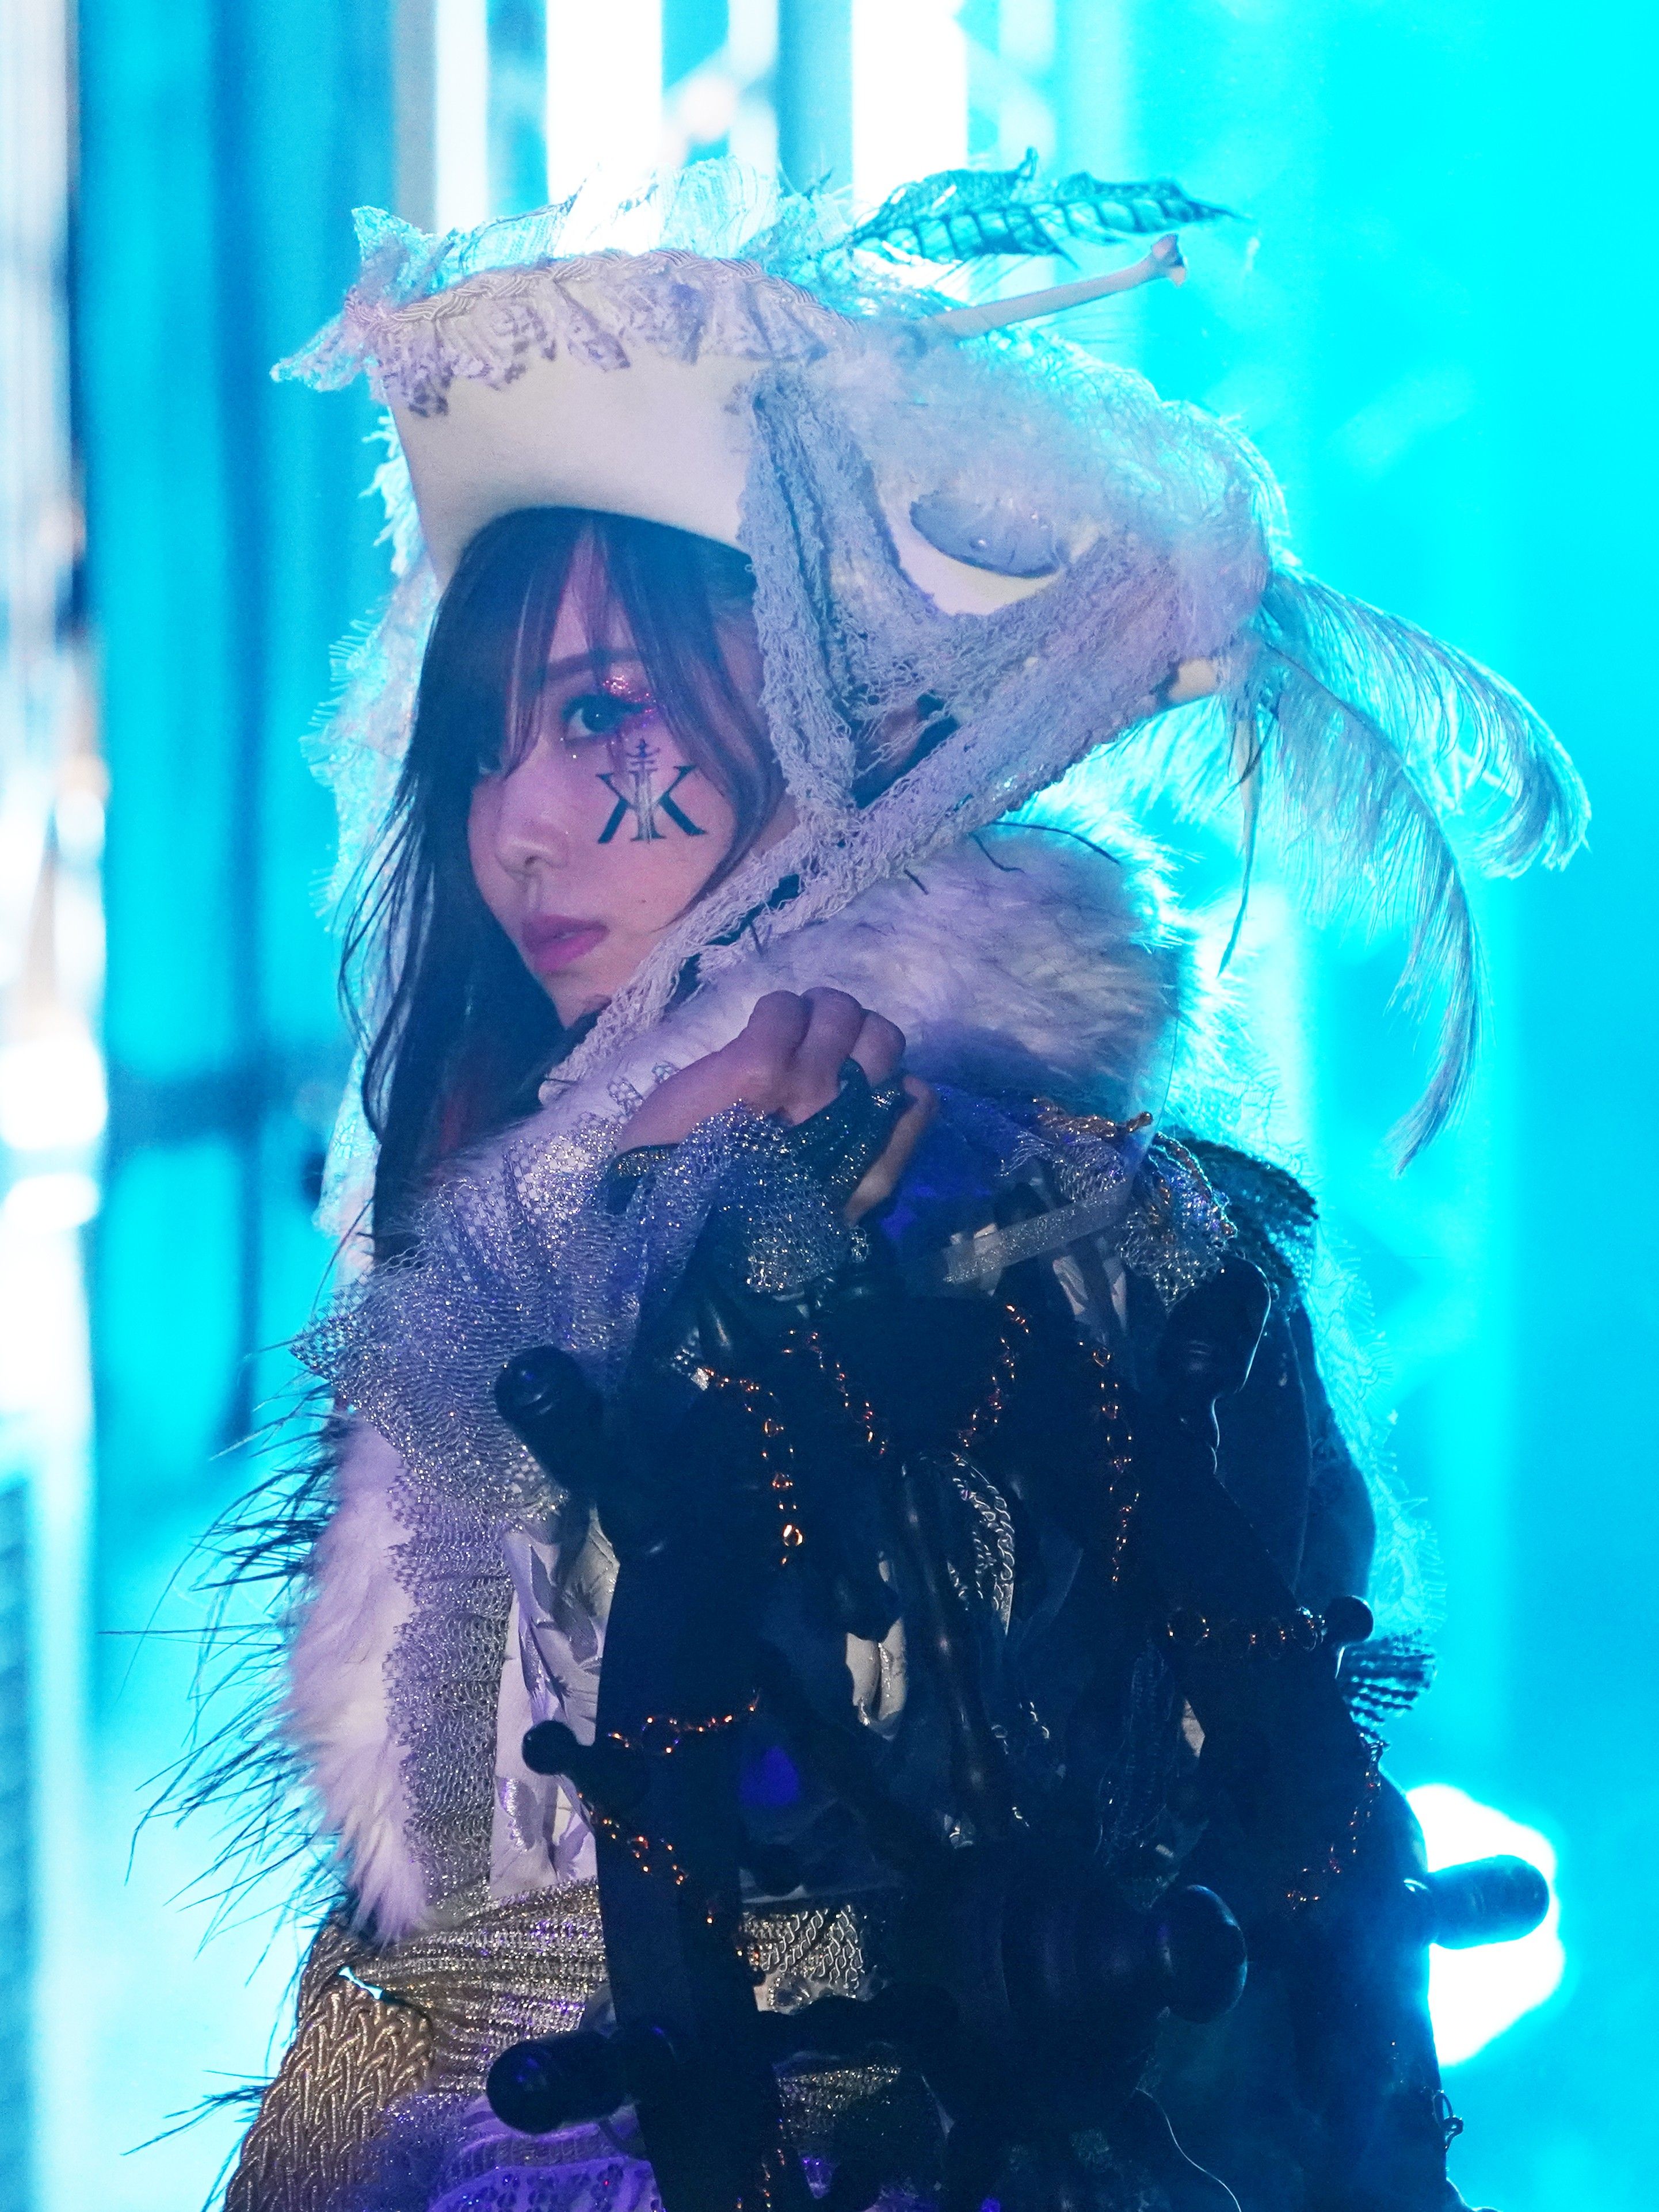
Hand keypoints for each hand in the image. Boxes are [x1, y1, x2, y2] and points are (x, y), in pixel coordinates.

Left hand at [621, 988, 936, 1219]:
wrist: (669, 1225)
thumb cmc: (738, 1220)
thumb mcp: (823, 1208)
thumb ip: (864, 1161)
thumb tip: (898, 1098)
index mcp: (866, 1163)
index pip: (920, 1097)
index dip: (890, 1078)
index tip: (856, 1083)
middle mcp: (849, 1118)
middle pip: (885, 1037)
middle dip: (854, 1032)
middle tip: (817, 1046)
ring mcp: (806, 1085)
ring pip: (840, 1010)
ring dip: (814, 1012)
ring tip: (785, 1036)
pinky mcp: (758, 1065)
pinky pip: (785, 1007)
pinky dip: (773, 1012)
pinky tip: (751, 1039)